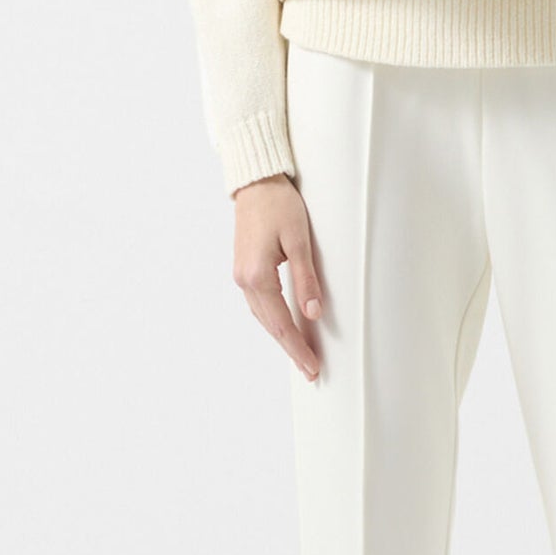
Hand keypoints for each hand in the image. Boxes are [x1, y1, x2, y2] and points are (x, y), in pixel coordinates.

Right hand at [232, 172, 322, 380]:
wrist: (255, 183)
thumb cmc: (278, 205)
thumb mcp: (299, 241)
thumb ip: (306, 279)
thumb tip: (313, 313)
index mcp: (257, 275)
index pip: (281, 322)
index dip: (297, 347)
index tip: (312, 367)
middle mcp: (245, 280)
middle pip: (270, 325)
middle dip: (291, 349)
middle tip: (310, 371)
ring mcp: (242, 275)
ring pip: (263, 317)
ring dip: (282, 336)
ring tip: (301, 354)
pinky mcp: (245, 269)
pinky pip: (260, 304)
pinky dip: (273, 320)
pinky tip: (285, 327)